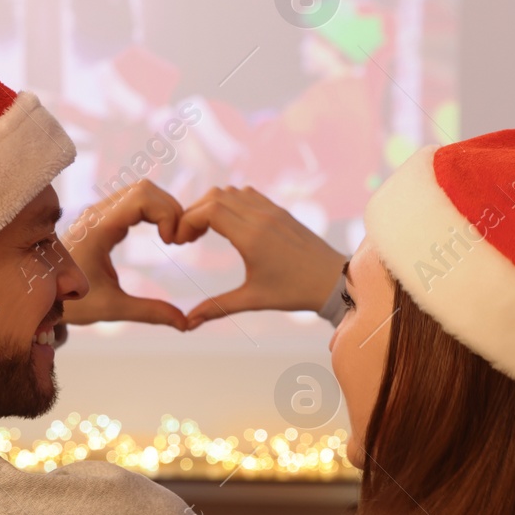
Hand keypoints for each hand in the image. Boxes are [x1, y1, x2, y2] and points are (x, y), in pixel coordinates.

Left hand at [59, 179, 189, 329]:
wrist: (41, 293)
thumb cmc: (72, 301)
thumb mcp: (111, 308)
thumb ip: (149, 312)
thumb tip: (185, 323)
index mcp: (98, 229)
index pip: (141, 197)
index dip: (166, 212)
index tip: (173, 241)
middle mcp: (98, 214)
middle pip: (144, 188)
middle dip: (170, 209)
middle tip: (179, 240)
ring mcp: (100, 213)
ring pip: (141, 190)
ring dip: (163, 208)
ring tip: (173, 237)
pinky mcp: (103, 217)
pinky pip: (134, 200)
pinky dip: (154, 211)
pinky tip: (162, 235)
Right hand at [173, 186, 345, 327]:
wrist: (334, 280)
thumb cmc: (294, 292)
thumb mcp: (253, 299)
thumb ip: (217, 307)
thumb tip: (187, 323)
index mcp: (252, 237)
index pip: (209, 210)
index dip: (188, 220)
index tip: (180, 241)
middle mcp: (261, 217)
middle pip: (215, 195)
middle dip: (195, 212)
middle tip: (188, 237)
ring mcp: (272, 210)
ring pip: (231, 191)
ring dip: (212, 205)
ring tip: (205, 231)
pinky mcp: (280, 210)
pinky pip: (248, 194)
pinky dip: (231, 202)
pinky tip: (229, 225)